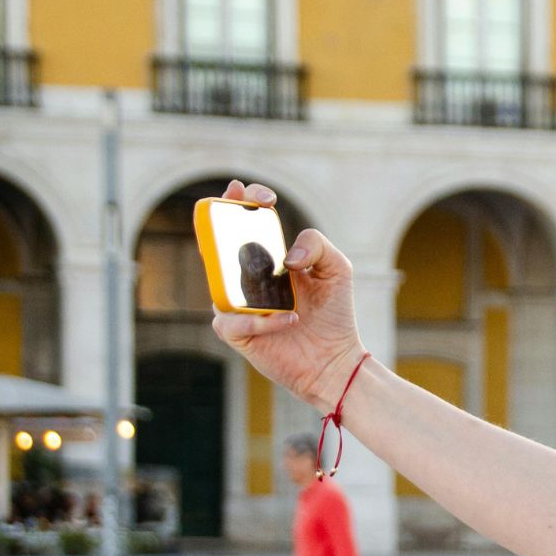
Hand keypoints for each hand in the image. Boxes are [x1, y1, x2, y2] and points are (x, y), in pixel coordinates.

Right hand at [209, 180, 366, 409]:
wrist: (335, 360)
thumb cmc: (334, 314)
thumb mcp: (337, 269)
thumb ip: (318, 245)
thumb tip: (288, 256)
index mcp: (268, 260)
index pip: (246, 224)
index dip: (245, 203)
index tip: (259, 195)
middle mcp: (247, 280)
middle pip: (218, 244)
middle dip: (220, 219)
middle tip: (235, 202)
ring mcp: (239, 306)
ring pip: (219, 282)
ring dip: (242, 277)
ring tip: (280, 285)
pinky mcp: (239, 335)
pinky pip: (232, 320)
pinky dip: (259, 320)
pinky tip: (288, 320)